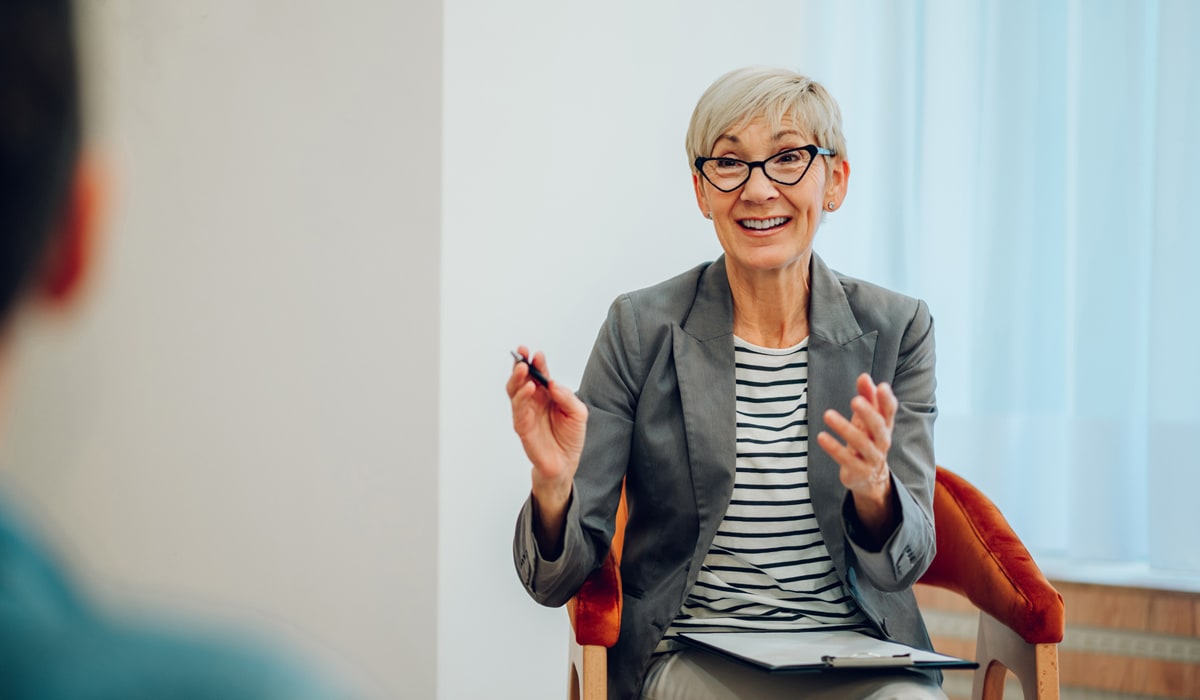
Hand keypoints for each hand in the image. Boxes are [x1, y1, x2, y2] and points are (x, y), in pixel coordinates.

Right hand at [506, 346, 587, 549]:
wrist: (565, 463)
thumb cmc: (570, 437)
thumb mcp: (579, 414)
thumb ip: (567, 397)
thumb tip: (553, 384)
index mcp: (546, 395)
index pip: (539, 374)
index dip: (536, 363)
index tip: (536, 353)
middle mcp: (534, 401)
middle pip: (522, 379)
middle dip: (520, 364)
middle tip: (521, 353)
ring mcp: (526, 413)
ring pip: (515, 391)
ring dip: (517, 378)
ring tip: (522, 368)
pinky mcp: (522, 427)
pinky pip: (518, 410)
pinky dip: (522, 398)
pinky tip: (528, 389)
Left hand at [816, 374, 897, 528]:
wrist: (869, 477)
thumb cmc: (867, 439)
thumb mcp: (866, 419)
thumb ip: (866, 397)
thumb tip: (864, 376)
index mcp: (885, 427)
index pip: (889, 412)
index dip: (887, 400)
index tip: (882, 386)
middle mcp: (882, 442)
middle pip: (878, 427)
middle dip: (868, 414)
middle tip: (855, 400)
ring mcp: (872, 458)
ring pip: (861, 443)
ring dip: (844, 428)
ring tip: (827, 414)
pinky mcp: (858, 471)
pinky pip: (846, 459)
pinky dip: (833, 447)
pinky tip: (821, 436)